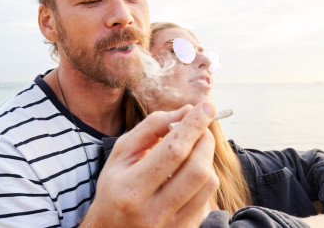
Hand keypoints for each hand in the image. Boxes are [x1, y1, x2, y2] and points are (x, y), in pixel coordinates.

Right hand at [81, 102, 218, 227]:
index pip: (173, 150)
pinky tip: (188, 172)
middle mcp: (152, 211)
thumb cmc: (116, 186)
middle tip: (200, 127)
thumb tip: (186, 112)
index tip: (207, 107)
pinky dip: (204, 177)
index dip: (193, 125)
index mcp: (131, 189)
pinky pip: (207, 197)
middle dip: (204, 139)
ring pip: (208, 183)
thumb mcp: (122, 153)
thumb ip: (151, 127)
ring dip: (206, 158)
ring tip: (191, 151)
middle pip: (197, 168)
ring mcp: (171, 225)